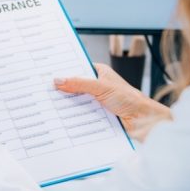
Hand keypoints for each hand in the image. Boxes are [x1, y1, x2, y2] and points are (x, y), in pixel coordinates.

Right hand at [54, 63, 171, 141]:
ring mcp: (97, 102)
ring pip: (77, 102)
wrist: (144, 121)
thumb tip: (59, 80)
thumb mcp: (101, 87)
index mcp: (100, 73)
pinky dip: (74, 117)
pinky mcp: (97, 116)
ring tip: (50, 106)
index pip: (77, 69)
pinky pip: (82, 115)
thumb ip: (79, 83)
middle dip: (63, 90)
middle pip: (75, 86)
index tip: (47, 74)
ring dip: (68, 105)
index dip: (64, 71)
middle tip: (45, 91)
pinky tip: (63, 119)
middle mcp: (98, 86)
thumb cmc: (130, 99)